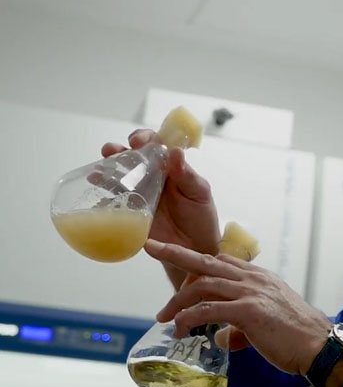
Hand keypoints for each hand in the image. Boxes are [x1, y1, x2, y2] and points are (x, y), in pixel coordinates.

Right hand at [102, 130, 220, 288]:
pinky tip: (98, 200)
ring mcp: (139, 195)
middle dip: (117, 151)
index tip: (138, 142)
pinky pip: (113, 204)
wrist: (196, 248)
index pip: (154, 144)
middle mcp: (151, 177)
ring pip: (117, 177)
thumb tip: (176, 152)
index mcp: (169, 167)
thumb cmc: (201, 216)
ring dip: (104, 171)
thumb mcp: (200, 193)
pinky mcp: (131, 214)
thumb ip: (188, 175)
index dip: (144, 138)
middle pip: (130, 157)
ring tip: (97, 173)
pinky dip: (103, 200)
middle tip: (111, 151)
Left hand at [144, 239, 331, 375]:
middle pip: (206, 260)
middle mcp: (253, 279)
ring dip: (177, 301)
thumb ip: (240, 325)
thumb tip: (221, 337)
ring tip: (164, 317)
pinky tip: (181, 329)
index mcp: (259, 277)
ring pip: (202, 285)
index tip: (179, 268)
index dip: (197, 265)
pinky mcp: (248, 311)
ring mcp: (250, 293)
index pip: (222, 261)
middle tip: (151, 248)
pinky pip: (208, 310)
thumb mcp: (267, 321)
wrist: (318, 345)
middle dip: (175, 252)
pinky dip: (189, 319)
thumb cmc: (297, 336)